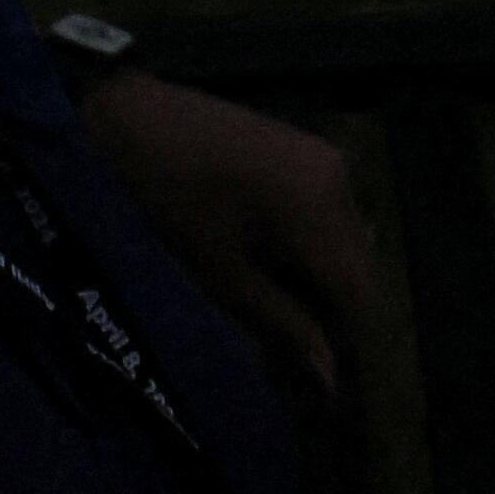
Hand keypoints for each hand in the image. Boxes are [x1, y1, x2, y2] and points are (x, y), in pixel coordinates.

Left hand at [74, 70, 375, 392]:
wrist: (133, 118)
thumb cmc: (170, 202)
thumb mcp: (223, 275)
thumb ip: (284, 323)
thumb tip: (329, 374)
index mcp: (320, 211)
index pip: (361, 293)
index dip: (338, 333)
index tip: (302, 352)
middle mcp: (340, 180)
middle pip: (360, 265)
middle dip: (329, 302)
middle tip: (279, 320)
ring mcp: (327, 157)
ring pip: (348, 238)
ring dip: (322, 271)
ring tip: (268, 282)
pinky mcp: (309, 146)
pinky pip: (332, 208)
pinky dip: (314, 238)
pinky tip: (269, 244)